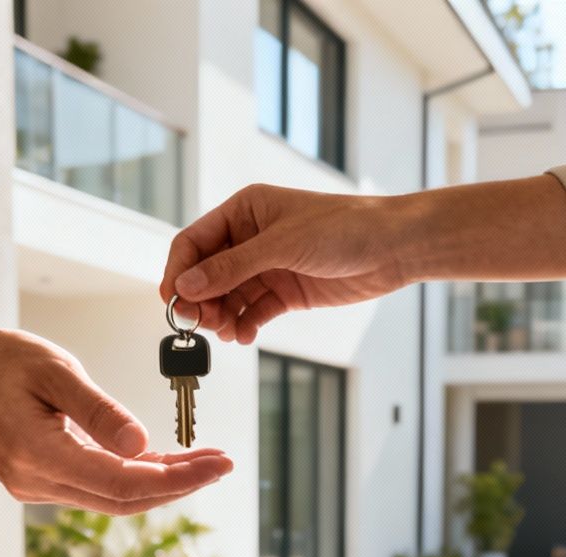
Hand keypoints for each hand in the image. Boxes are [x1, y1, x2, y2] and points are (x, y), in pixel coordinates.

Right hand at [0, 317, 231, 512]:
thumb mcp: (53, 369)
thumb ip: (99, 409)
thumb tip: (143, 445)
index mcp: (38, 455)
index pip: (122, 483)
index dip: (176, 479)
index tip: (216, 465)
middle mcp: (36, 482)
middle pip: (123, 499)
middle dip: (178, 484)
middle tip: (222, 463)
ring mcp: (35, 486)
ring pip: (111, 498)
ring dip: (159, 483)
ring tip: (202, 461)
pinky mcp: (37, 479)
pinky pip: (95, 488)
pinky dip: (132, 477)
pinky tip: (162, 461)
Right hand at [160, 184, 412, 343]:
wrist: (392, 248)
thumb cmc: (343, 228)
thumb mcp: (282, 245)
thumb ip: (232, 267)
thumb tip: (186, 285)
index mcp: (244, 211)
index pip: (193, 242)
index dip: (179, 272)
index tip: (172, 301)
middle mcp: (250, 238)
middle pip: (205, 274)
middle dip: (200, 300)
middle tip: (203, 324)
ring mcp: (266, 266)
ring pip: (226, 297)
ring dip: (220, 317)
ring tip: (227, 332)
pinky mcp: (284, 292)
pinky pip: (251, 312)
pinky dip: (243, 325)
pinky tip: (244, 336)